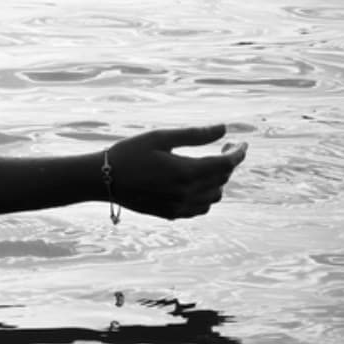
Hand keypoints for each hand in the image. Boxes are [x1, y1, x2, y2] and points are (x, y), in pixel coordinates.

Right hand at [105, 125, 247, 218]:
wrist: (102, 179)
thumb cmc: (128, 153)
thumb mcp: (160, 137)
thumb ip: (194, 135)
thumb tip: (223, 128)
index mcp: (186, 172)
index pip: (226, 164)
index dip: (237, 153)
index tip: (241, 143)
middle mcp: (187, 192)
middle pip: (222, 179)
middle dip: (227, 163)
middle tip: (222, 147)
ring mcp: (179, 206)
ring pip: (214, 196)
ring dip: (217, 181)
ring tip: (207, 166)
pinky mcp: (171, 214)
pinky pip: (200, 208)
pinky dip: (205, 197)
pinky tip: (196, 185)